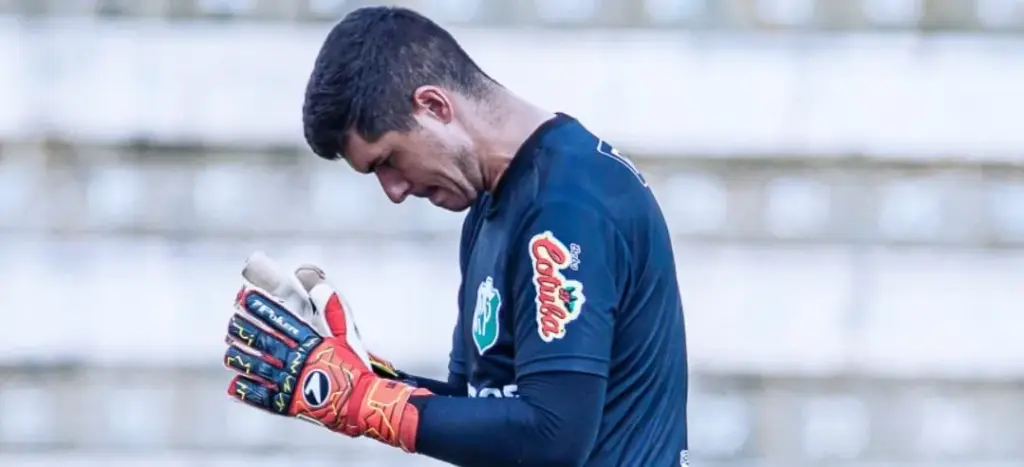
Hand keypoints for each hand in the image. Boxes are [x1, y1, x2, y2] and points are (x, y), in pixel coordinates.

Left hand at [222, 253, 429, 450]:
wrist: (361, 403)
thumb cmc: (355, 368)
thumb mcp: (347, 336)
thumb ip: (334, 311)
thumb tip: (321, 286)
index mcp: (312, 342)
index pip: (282, 320)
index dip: (263, 308)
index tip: (246, 298)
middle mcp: (298, 360)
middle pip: (264, 341)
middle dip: (245, 329)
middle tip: (231, 321)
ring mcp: (291, 383)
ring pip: (258, 366)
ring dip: (241, 357)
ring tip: (229, 350)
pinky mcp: (288, 404)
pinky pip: (262, 396)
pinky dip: (247, 390)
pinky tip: (234, 384)